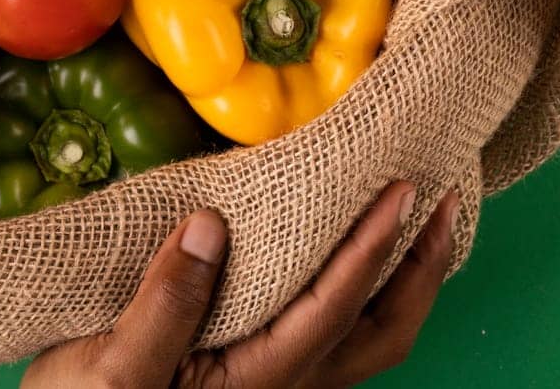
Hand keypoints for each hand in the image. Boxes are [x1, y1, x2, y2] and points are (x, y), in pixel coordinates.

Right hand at [24, 184, 459, 388]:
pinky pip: (339, 332)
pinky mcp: (257, 374)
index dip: (373, 248)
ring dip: (404, 281)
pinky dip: (367, 289)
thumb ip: (166, 305)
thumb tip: (210, 225)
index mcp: (255, 379)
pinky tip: (353, 252)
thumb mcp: (112, 368)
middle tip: (447, 201)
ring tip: (421, 220)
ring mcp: (275, 383)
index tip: (402, 191)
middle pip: (382, 336)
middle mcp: (282, 386)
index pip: (334, 308)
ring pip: (368, 340)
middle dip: (422, 270)